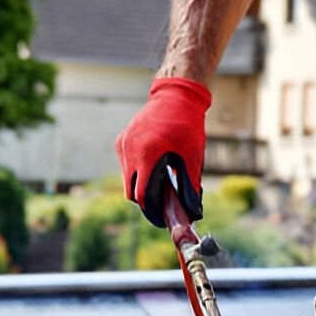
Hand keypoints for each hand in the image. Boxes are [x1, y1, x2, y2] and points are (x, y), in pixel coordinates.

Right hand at [114, 77, 211, 226]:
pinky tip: (154, 169)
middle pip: (131, 192)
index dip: (152, 211)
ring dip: (141, 187)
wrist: (175, 96)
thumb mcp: (192, 157)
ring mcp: (123, 144)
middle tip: (163, 206)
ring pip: (126, 180)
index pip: (142, 195)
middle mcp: (130, 149)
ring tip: (161, 186)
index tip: (163, 219)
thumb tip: (193, 213)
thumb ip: (190, 186)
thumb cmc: (188, 126)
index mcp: (148, 154)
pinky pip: (125, 167)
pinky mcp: (122, 141)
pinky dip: (137, 173)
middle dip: (146, 202)